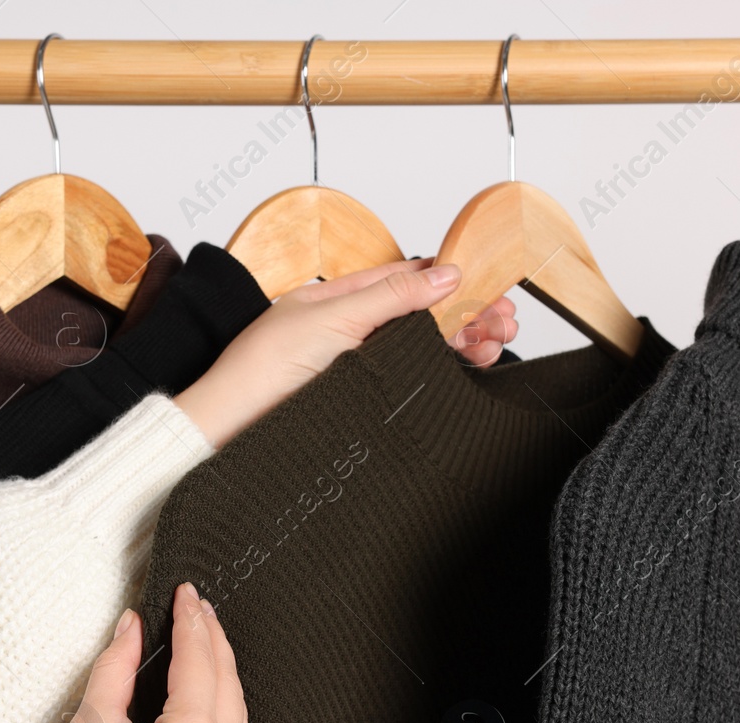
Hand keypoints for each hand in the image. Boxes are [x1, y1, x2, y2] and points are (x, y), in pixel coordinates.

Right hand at [16, 584, 250, 722]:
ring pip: (237, 716)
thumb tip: (132, 628)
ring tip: (203, 641)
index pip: (200, 662)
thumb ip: (117, 667)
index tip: (185, 592)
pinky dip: (223, 714)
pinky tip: (206, 694)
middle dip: (212, 641)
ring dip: (222, 676)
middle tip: (196, 607)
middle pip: (227, 685)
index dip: (191, 620)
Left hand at [174, 260, 518, 446]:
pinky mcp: (360, 404)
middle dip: (467, 316)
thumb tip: (445, 273)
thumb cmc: (263, 372)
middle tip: (506, 322)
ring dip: (463, 343)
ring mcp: (356, 370)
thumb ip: (393, 296)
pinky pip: (412, 383)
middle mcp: (350, 334)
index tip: (488, 287)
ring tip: (496, 345)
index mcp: (338, 302)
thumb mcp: (334, 317)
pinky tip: (469, 369)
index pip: (404, 282)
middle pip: (421, 318)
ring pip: (422, 351)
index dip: (448, 283)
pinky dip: (444, 375)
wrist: (232, 432)